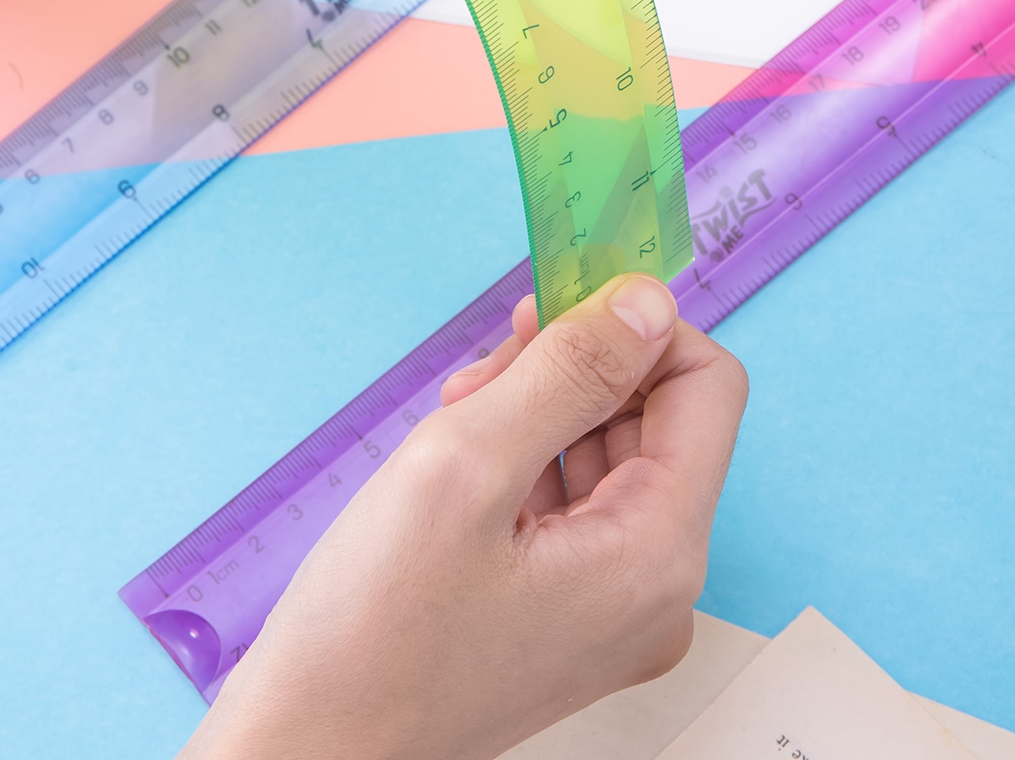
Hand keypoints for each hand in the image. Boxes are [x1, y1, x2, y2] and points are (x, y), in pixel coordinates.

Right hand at [184, 273, 747, 759]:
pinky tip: (458, 457)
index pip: (707, 387)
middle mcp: (655, 587)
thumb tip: (648, 299)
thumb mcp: (465, 465)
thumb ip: (568, 372)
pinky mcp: (566, 611)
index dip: (638, 329)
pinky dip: (521, 458)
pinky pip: (571, 500)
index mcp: (656, 554)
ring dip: (537, 409)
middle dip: (573, 371)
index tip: (559, 307)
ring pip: (604, 452)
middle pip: (652, 418)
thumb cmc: (370, 631)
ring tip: (458, 417)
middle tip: (483, 374)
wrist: (307, 748)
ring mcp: (611, 606)